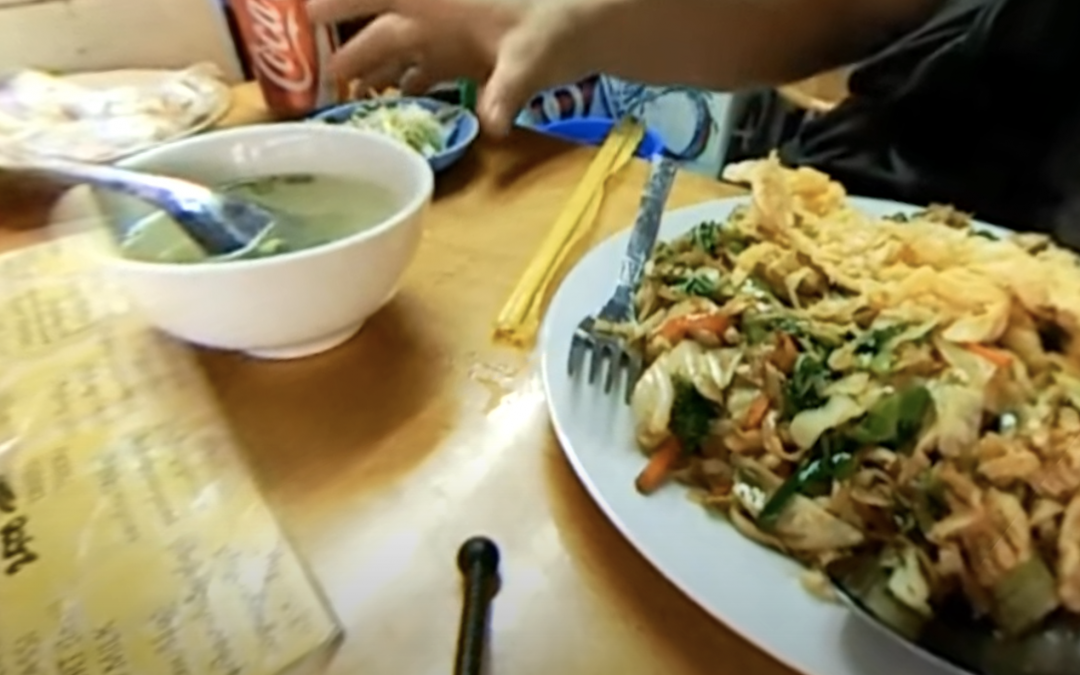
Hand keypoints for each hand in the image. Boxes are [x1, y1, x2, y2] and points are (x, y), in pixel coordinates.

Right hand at [307, 0, 611, 135]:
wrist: (587, 28)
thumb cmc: (555, 27)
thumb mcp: (529, 56)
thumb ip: (506, 90)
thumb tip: (494, 127)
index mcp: (437, 5)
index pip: (377, 0)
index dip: (341, 5)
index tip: (305, 13)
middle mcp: (435, 19)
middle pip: (381, 34)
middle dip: (349, 52)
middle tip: (319, 79)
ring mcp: (450, 40)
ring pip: (399, 55)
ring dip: (375, 74)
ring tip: (347, 99)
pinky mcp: (466, 59)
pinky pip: (425, 72)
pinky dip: (408, 88)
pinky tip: (393, 106)